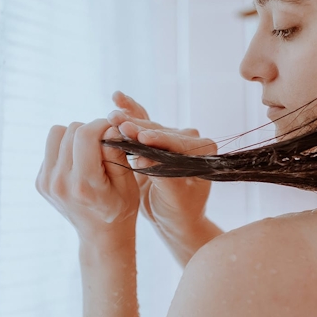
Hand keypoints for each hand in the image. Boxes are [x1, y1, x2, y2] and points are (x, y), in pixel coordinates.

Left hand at [35, 118, 139, 245]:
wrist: (101, 236)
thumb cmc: (120, 208)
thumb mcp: (128, 184)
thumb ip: (117, 154)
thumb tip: (109, 128)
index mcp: (82, 184)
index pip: (85, 135)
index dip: (101, 124)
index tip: (113, 130)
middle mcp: (59, 182)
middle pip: (71, 130)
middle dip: (91, 130)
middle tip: (104, 144)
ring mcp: (46, 183)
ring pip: (56, 134)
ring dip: (75, 137)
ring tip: (90, 152)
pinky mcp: (40, 181)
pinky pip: (51, 147)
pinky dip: (67, 149)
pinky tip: (79, 164)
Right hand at [108, 91, 215, 240]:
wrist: (175, 219)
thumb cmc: (180, 212)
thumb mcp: (174, 198)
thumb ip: (163, 177)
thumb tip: (143, 158)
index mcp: (204, 152)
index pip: (177, 143)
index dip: (158, 139)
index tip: (140, 136)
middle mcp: (191, 140)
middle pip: (161, 131)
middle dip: (139, 128)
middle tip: (118, 123)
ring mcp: (173, 138)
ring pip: (149, 126)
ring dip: (130, 120)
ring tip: (111, 115)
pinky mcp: (158, 139)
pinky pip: (143, 123)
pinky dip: (131, 112)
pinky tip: (117, 98)